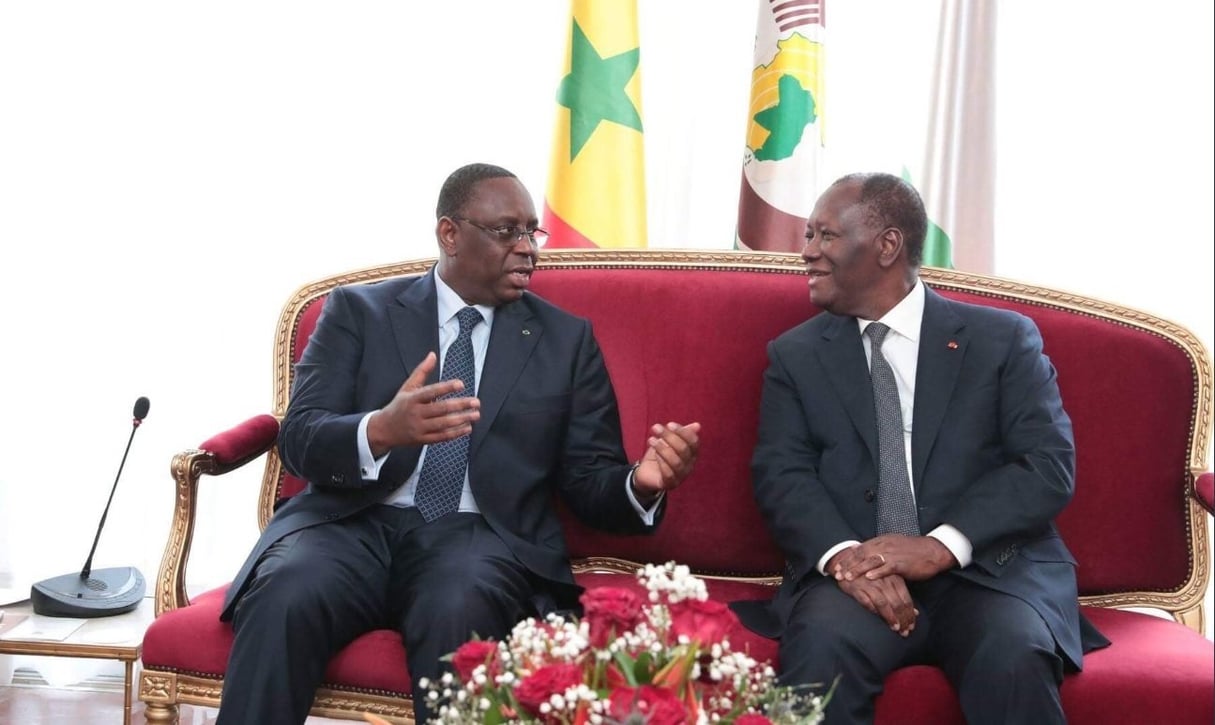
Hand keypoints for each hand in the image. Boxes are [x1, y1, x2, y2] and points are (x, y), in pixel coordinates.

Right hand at [366, 352, 480, 456]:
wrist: (384, 429)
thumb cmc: (399, 405)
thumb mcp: (407, 387)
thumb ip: (422, 371)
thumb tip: (432, 355)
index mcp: (412, 398)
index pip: (431, 392)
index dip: (446, 388)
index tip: (461, 384)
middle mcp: (415, 413)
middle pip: (441, 409)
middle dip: (460, 405)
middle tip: (476, 402)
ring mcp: (419, 428)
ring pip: (443, 424)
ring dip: (462, 420)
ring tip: (475, 415)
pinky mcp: (422, 439)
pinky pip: (441, 437)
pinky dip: (456, 433)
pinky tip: (467, 427)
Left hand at [632, 422, 700, 499]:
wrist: (647, 472)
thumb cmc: (660, 454)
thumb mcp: (668, 440)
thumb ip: (680, 432)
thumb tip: (697, 425)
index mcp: (692, 453)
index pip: (693, 442)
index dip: (682, 432)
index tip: (669, 424)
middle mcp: (689, 465)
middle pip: (683, 449)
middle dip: (669, 437)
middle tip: (655, 428)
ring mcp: (681, 476)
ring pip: (676, 462)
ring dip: (662, 448)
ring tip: (651, 440)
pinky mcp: (670, 484)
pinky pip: (669, 474)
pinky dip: (661, 462)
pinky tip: (654, 454)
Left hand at [831, 535, 957, 582]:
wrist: (933, 551)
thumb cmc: (913, 551)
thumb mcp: (893, 546)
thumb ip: (879, 550)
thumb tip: (865, 556)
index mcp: (881, 541)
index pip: (859, 548)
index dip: (847, 558)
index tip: (836, 566)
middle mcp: (884, 545)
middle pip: (861, 554)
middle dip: (847, 564)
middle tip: (837, 574)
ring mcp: (893, 554)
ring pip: (871, 560)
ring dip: (858, 569)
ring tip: (848, 577)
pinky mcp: (902, 563)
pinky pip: (888, 567)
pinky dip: (878, 572)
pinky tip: (869, 578)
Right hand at [836, 571, 917, 636]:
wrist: (848, 562)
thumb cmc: (872, 574)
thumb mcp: (890, 581)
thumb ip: (901, 596)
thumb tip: (916, 613)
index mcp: (894, 578)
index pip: (906, 600)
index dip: (910, 615)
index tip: (911, 626)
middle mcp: (884, 581)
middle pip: (897, 603)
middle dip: (903, 619)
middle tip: (905, 632)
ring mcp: (870, 584)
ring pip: (884, 604)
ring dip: (890, 618)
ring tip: (895, 628)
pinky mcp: (856, 588)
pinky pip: (866, 602)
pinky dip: (873, 611)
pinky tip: (878, 619)